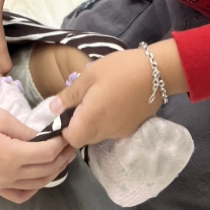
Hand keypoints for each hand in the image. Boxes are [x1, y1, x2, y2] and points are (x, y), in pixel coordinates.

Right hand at [0, 104, 75, 202]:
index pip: (47, 153)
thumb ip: (25, 130)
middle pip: (46, 170)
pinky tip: (39, 177)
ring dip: (53, 171)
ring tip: (61, 158)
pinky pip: (20, 195)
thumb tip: (44, 137)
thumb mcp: (1, 117)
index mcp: (11, 155)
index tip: (67, 132)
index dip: (61, 143)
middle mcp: (8, 175)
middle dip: (62, 157)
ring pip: (37, 184)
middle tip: (71, 144)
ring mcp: (1, 184)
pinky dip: (34, 188)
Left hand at [51, 43, 183, 147]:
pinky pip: (110, 131)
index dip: (63, 129)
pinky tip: (109, 103)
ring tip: (93, 101)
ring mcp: (119, 132)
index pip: (70, 139)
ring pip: (96, 136)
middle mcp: (105, 132)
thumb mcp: (89, 76)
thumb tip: (52, 110)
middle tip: (77, 103)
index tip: (63, 113)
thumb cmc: (119, 69)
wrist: (157, 72)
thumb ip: (69, 95)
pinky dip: (104, 122)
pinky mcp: (130, 129)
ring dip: (90, 124)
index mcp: (92, 119)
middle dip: (76, 126)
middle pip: (83, 139)